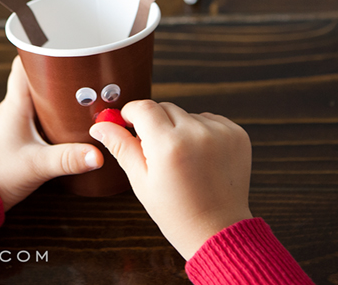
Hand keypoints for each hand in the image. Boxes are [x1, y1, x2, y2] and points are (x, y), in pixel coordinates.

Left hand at [0, 57, 103, 210]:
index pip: (25, 64)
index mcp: (15, 105)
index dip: (44, 52)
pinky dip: (54, 111)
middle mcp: (14, 107)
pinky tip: (71, 118)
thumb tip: (99, 153)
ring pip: (39, 96)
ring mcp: (15, 120)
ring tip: (86, 91)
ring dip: (58, 93)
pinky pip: (38, 113)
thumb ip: (68, 159)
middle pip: (37, 78)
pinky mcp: (19, 134)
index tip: (67, 46)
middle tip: (87, 70)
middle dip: (61, 73)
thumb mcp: (38, 165)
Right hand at [89, 100, 252, 259]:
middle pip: (165, 107)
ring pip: (187, 114)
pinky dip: (201, 132)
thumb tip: (100, 124)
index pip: (143, 108)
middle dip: (155, 123)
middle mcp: (197, 133)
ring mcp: (221, 133)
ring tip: (181, 159)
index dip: (131, 113)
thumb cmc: (176, 212)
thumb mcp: (140, 180)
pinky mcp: (237, 134)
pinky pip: (210, 120)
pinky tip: (200, 157)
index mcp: (168, 145)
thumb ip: (121, 146)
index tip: (127, 123)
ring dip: (179, 128)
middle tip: (155, 151)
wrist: (217, 230)